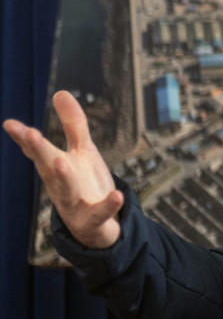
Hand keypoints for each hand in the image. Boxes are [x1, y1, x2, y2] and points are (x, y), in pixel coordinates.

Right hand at [3, 90, 122, 248]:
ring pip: (66, 191)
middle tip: (29, 133)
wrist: (97, 226)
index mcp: (56, 167)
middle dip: (38, 151)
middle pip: (47, 166)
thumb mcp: (82, 151)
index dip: (25, 138)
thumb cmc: (84, 184)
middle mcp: (60, 185)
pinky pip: (100, 213)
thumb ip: (73, 124)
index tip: (10, 124)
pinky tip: (117, 196)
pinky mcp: (93, 219)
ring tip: (61, 162)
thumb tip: (60, 92)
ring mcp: (74, 204)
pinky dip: (108, 205)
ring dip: (63, 178)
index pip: (38, 150)